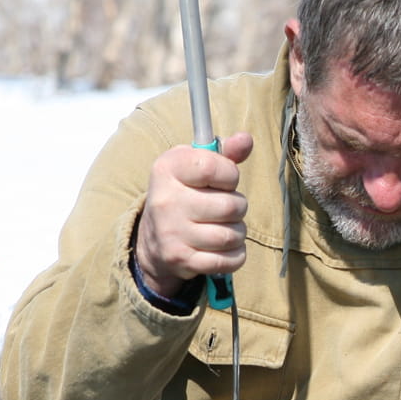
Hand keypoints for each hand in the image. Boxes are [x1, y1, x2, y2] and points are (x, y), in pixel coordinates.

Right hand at [134, 132, 253, 297]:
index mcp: (167, 169)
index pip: (213, 168)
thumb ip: (225, 151)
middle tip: (227, 208)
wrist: (154, 238)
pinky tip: (224, 247)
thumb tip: (246, 139)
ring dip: (238, 232)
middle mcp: (165, 201)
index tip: (225, 180)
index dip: (230, 175)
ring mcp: (171, 233)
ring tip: (225, 226)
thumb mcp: (196, 165)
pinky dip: (236, 255)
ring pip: (232, 235)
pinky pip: (229, 260)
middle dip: (238, 207)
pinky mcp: (181, 260)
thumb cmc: (185, 192)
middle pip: (230, 206)